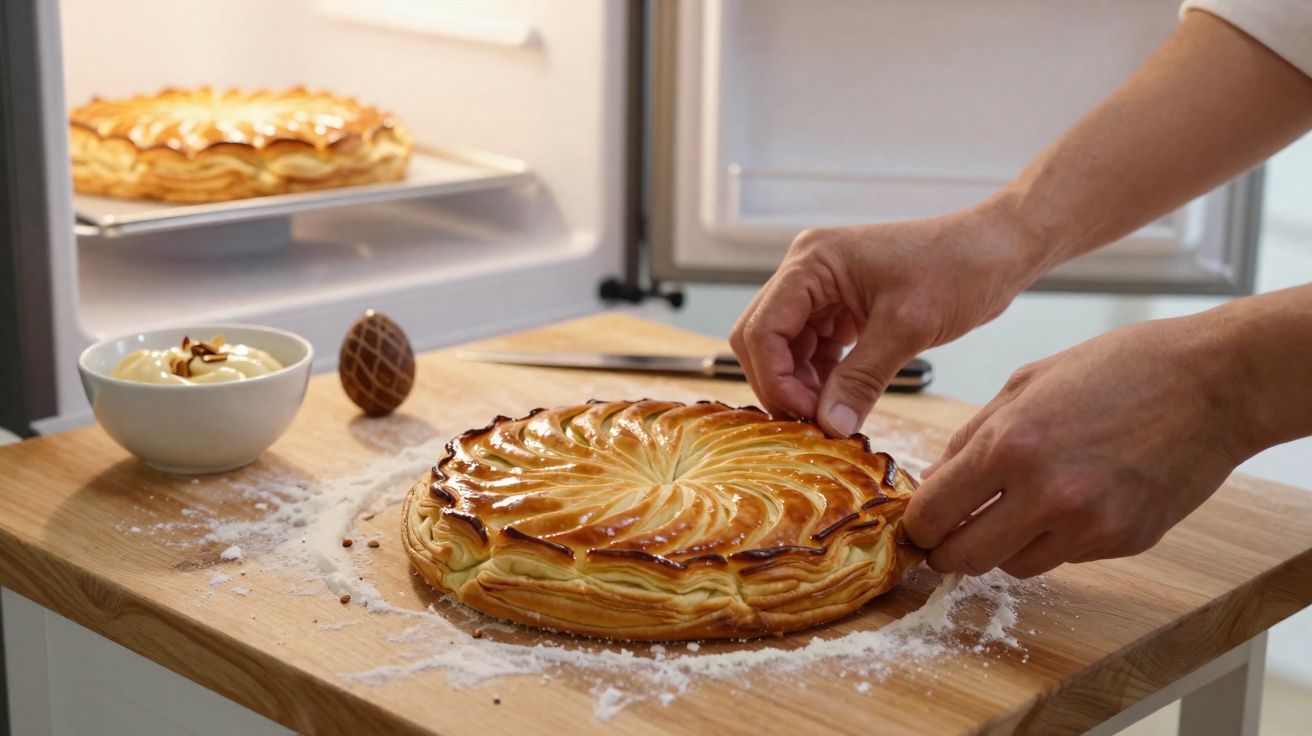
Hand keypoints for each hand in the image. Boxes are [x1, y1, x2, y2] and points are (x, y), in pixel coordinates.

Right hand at [730, 202, 1043, 434]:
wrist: (998, 249)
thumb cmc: (959, 269)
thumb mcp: (907, 327)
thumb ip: (861, 378)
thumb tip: (828, 426)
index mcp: (812, 262)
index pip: (762, 328)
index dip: (774, 378)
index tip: (804, 416)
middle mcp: (807, 271)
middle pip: (762, 339)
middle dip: (781, 384)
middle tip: (813, 423)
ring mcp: (822, 290)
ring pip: (785, 349)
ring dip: (801, 386)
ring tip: (830, 418)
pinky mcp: (841, 308)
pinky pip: (814, 351)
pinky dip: (822, 380)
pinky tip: (841, 403)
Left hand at [904, 314, 1251, 577]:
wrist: (1211, 384)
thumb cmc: (1118, 370)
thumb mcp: (1027, 384)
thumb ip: (971, 438)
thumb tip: (933, 483)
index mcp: (1008, 445)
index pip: (933, 514)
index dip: (917, 526)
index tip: (917, 525)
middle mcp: (1044, 494)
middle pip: (965, 558)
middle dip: (948, 551)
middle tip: (948, 537)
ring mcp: (1087, 525)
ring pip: (1014, 566)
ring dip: (1003, 546)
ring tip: (1017, 508)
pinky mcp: (1123, 543)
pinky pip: (1065, 558)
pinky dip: (1053, 539)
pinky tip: (1071, 500)